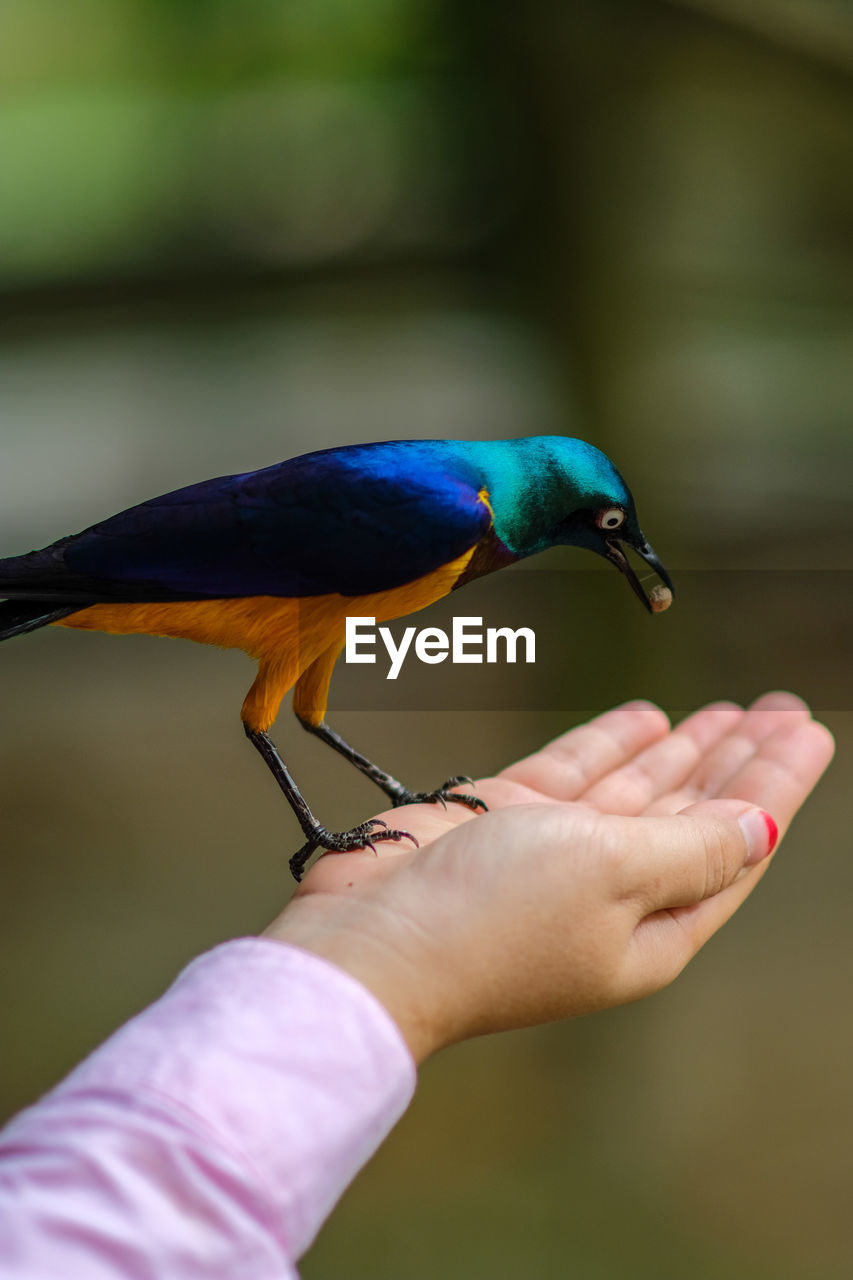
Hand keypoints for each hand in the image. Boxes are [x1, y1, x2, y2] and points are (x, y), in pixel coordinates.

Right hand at [264, 693, 833, 1061]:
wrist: (368, 942)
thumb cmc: (491, 922)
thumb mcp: (613, 875)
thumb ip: (689, 845)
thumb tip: (758, 827)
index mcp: (652, 926)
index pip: (736, 844)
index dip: (775, 784)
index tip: (806, 727)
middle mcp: (610, 892)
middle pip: (694, 814)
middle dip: (738, 760)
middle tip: (778, 706)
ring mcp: (555, 855)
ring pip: (639, 790)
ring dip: (685, 748)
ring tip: (729, 708)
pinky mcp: (504, 821)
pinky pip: (576, 774)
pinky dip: (611, 743)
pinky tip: (648, 718)